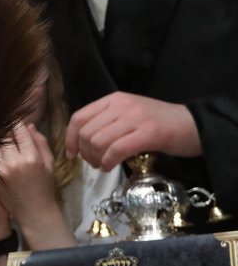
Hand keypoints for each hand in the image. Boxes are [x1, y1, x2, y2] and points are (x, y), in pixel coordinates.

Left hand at [0, 123, 56, 216]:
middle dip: (5, 131)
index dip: (16, 124)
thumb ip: (41, 142)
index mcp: (31, 158)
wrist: (34, 212)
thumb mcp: (49, 163)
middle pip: (3, 137)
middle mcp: (14, 163)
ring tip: (0, 141)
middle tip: (6, 130)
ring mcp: (0, 171)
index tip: (15, 121)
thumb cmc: (45, 186)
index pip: (19, 132)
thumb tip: (29, 125)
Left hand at [66, 93, 200, 170]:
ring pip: (98, 141)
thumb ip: (106, 122)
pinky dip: (109, 161)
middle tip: (94, 163)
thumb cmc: (159, 123)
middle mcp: (121, 105)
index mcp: (113, 99)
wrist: (194, 124)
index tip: (72, 153)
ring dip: (96, 159)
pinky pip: (116, 150)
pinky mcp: (148, 133)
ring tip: (103, 165)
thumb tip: (80, 141)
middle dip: (85, 153)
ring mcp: (135, 118)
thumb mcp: (128, 115)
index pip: (79, 117)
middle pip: (86, 132)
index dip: (70, 138)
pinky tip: (111, 166)